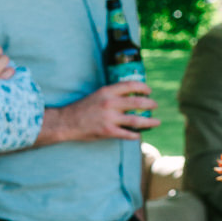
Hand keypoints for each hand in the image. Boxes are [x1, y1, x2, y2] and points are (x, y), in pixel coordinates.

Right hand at [43, 81, 158, 142]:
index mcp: (106, 92)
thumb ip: (112, 95)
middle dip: (151, 104)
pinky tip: (139, 134)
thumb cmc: (80, 109)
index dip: (143, 87)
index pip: (131, 85)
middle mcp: (110, 103)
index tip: (149, 91)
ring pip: (137, 120)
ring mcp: (109, 118)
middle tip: (155, 105)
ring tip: (156, 121)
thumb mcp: (96, 95)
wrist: (65, 122)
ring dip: (150, 121)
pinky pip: (127, 134)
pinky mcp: (107, 131)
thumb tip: (130, 97)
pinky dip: (136, 135)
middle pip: (138, 102)